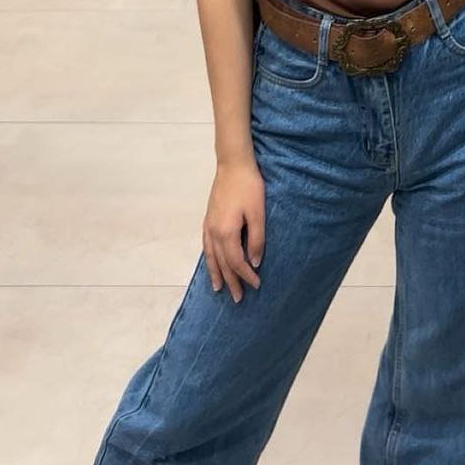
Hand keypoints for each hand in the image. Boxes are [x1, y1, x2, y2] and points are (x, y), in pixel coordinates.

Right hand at [203, 159, 265, 303]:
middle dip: (231, 282)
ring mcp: (208, 226)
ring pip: (211, 257)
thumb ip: (256, 239)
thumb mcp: (258, 213)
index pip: (237, 262)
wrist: (233, 165)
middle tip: (238, 299)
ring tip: (219, 289)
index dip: (246, 276)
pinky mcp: (208, 219)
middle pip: (222, 264)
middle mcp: (214, 233)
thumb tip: (255, 263)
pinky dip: (209, 259)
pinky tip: (211, 263)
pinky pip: (206, 246)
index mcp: (226, 233)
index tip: (256, 286)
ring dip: (216, 274)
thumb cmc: (249, 187)